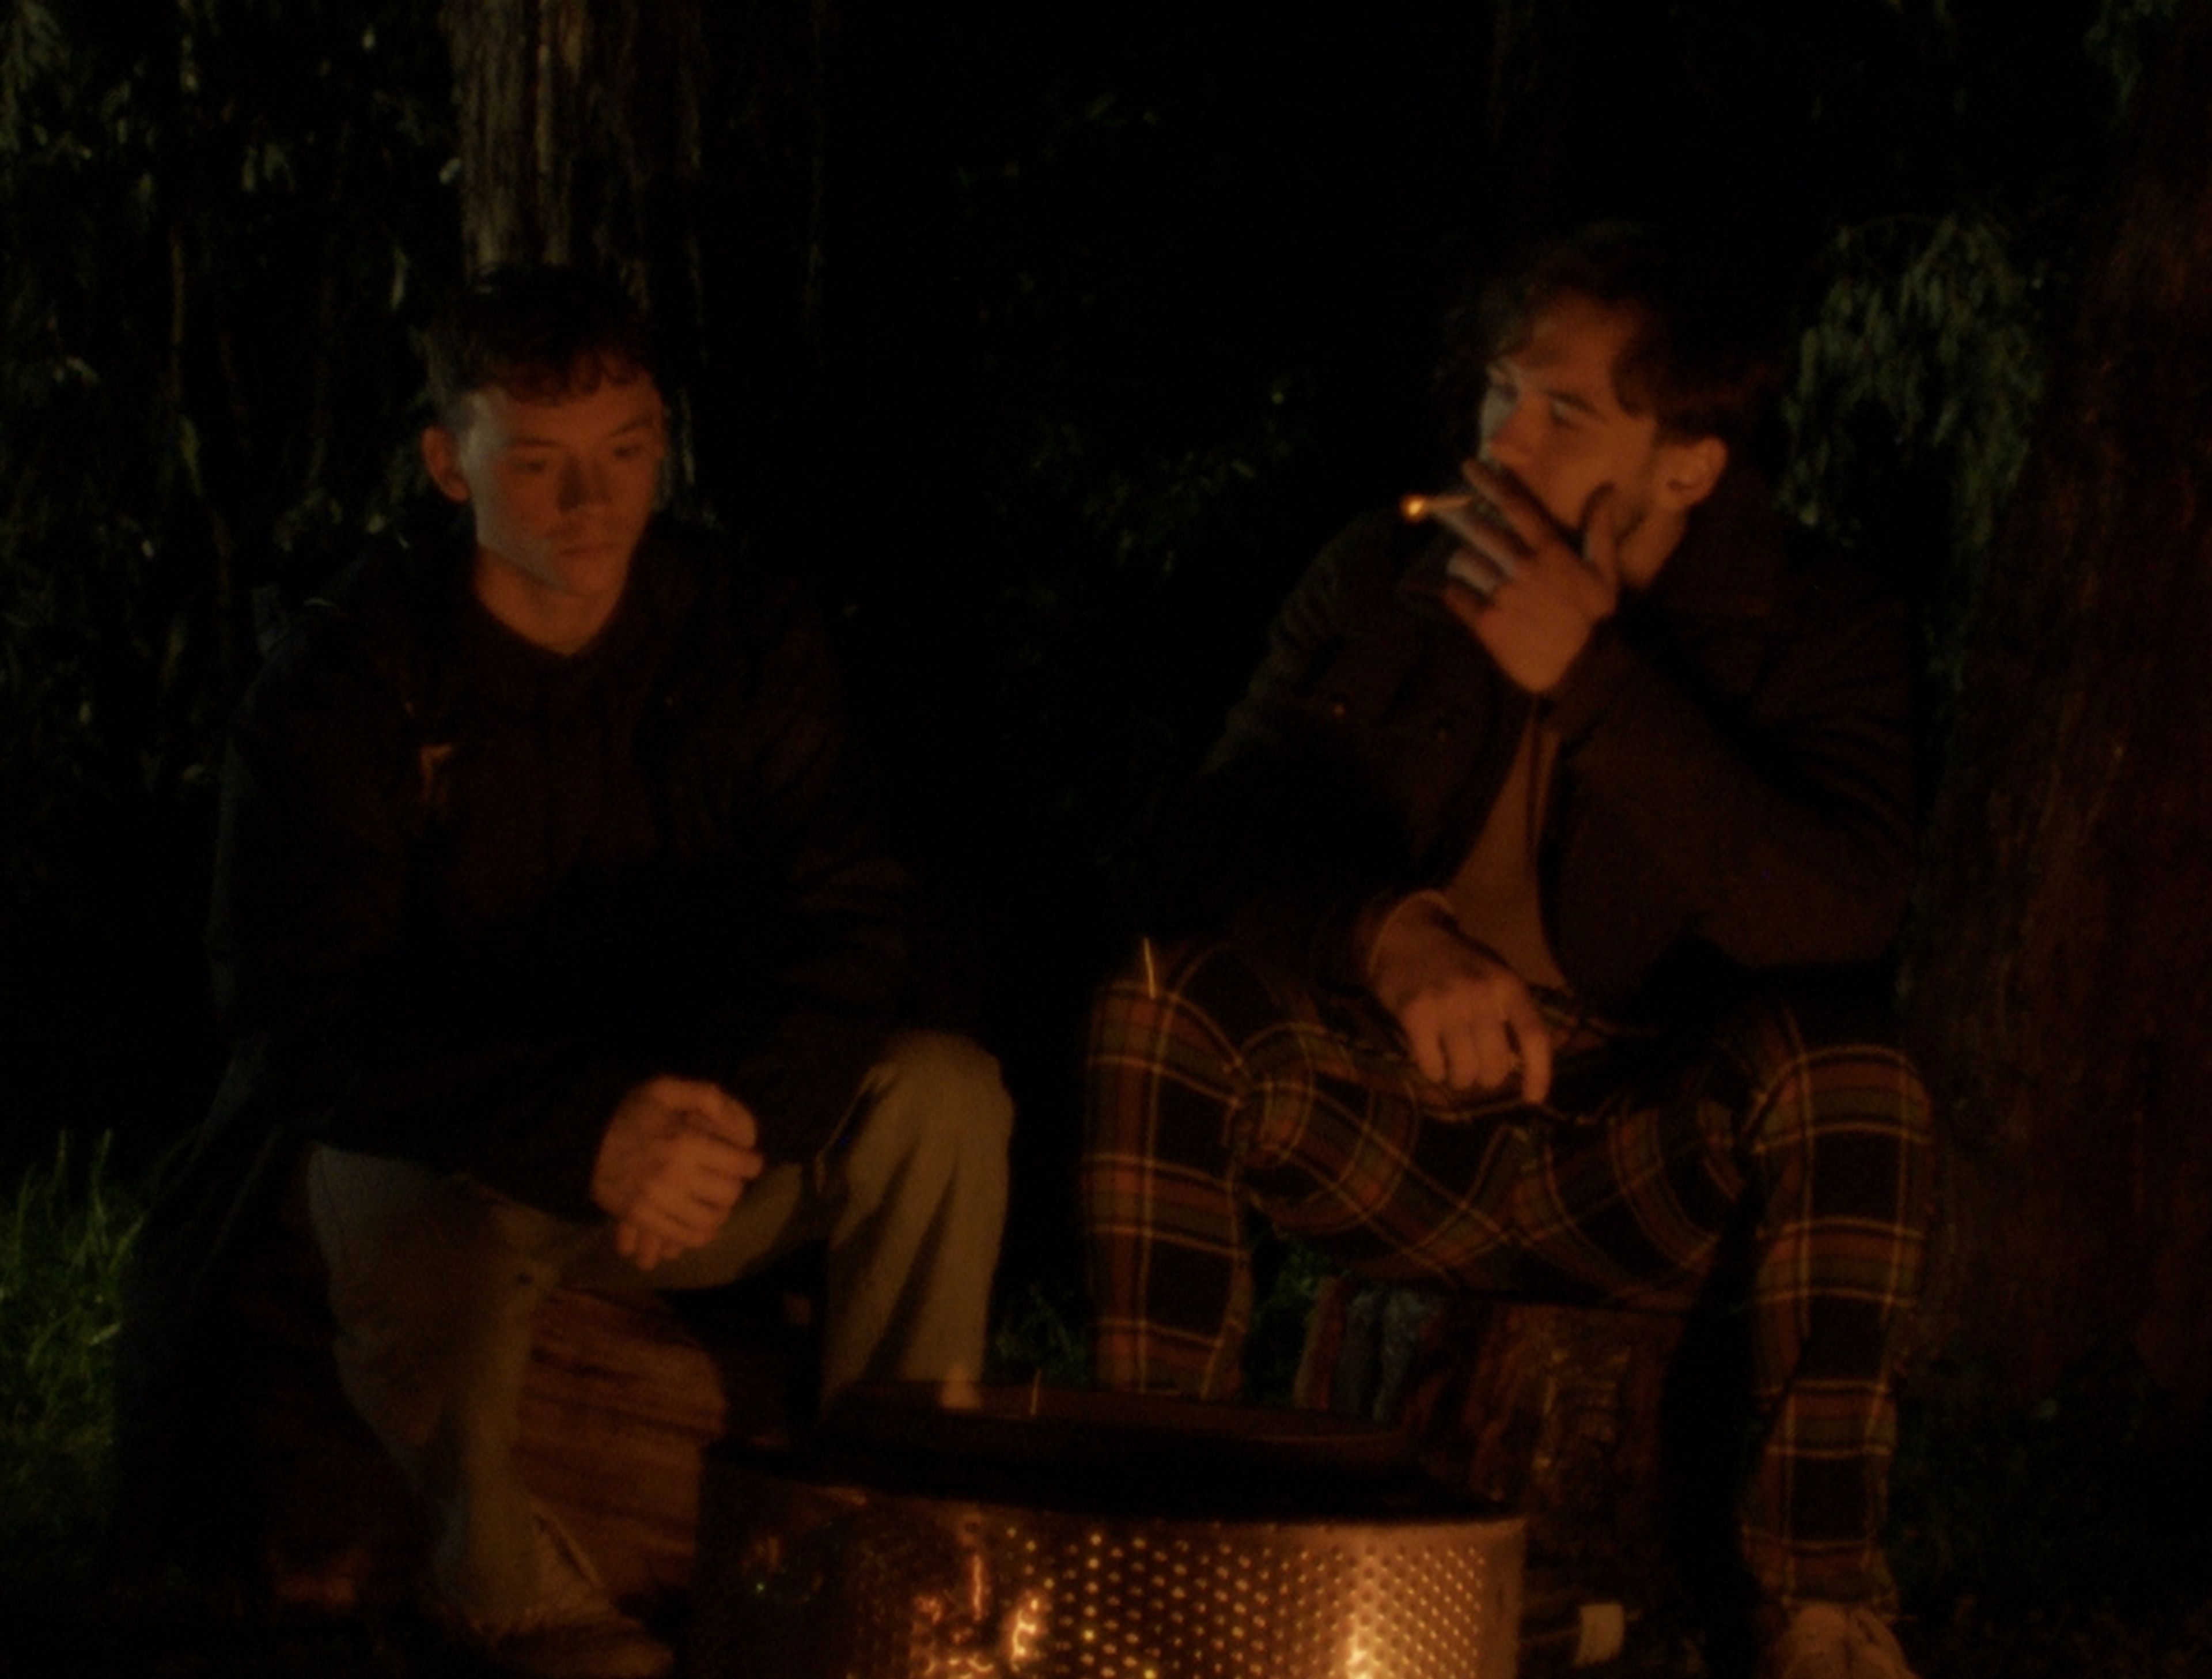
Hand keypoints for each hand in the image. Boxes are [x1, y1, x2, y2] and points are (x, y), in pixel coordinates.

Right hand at [591, 1075, 764, 1271]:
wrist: (583, 1138)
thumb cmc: (632, 1113)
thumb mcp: (665, 1089)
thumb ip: (703, 1095)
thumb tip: (731, 1112)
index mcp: (684, 1140)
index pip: (739, 1164)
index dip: (751, 1164)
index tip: (750, 1162)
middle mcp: (672, 1173)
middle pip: (728, 1194)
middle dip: (736, 1187)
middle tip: (730, 1181)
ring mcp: (655, 1199)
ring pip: (710, 1221)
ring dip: (720, 1214)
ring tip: (717, 1203)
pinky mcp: (640, 1217)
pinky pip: (683, 1236)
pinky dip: (699, 1235)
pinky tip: (701, 1223)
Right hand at [1365, 892, 1554, 1103]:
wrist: (1406, 936)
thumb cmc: (1457, 964)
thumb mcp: (1494, 977)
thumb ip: (1510, 1014)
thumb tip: (1519, 1067)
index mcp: (1508, 985)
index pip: (1534, 1037)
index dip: (1539, 1074)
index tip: (1532, 1098)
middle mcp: (1481, 993)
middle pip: (1496, 1064)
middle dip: (1486, 1077)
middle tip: (1477, 1071)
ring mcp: (1447, 1003)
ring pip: (1464, 1072)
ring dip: (1459, 1078)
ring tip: (1453, 1066)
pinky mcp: (1415, 1014)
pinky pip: (1432, 1067)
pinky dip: (1433, 1071)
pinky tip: (1431, 1057)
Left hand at [1439, 461, 1621, 694]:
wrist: (1583, 670)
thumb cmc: (1596, 621)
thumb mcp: (1606, 574)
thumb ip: (1600, 530)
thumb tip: (1606, 489)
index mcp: (1550, 552)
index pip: (1516, 507)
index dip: (1491, 483)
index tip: (1470, 466)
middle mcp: (1522, 567)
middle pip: (1482, 529)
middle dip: (1464, 518)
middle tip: (1453, 513)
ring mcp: (1502, 595)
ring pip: (1466, 561)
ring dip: (1463, 559)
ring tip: (1469, 565)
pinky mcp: (1487, 622)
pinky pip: (1457, 596)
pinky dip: (1455, 592)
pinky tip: (1461, 594)